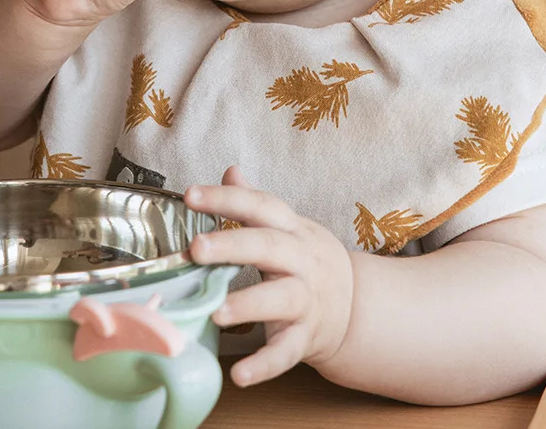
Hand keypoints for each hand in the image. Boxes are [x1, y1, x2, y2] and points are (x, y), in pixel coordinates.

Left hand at [185, 166, 353, 386]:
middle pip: (269, 247)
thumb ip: (255, 202)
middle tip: (197, 248)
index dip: (227, 198)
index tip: (190, 194)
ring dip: (247, 305)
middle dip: (233, 245)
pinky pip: (286, 352)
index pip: (261, 205)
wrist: (355, 306)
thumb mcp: (288, 227)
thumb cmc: (307, 261)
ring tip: (214, 312)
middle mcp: (301, 260)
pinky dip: (264, 365)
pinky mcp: (306, 338)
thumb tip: (230, 171)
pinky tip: (239, 375)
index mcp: (292, 229)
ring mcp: (306, 300)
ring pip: (280, 299)